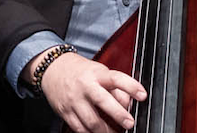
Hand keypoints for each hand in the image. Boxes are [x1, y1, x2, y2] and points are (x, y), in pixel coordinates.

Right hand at [25, 51, 145, 132]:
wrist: (54, 69)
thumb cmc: (81, 71)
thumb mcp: (100, 71)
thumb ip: (115, 86)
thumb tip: (128, 103)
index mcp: (97, 74)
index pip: (116, 78)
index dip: (131, 86)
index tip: (143, 95)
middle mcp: (86, 86)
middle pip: (103, 101)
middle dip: (118, 114)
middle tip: (130, 123)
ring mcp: (74, 100)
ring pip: (91, 120)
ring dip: (105, 130)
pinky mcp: (65, 112)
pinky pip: (79, 128)